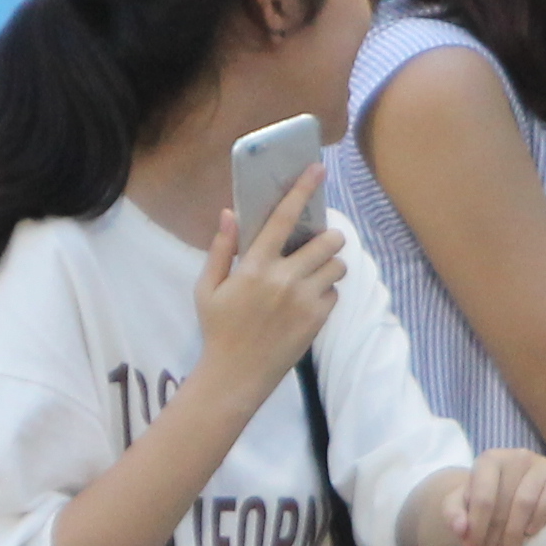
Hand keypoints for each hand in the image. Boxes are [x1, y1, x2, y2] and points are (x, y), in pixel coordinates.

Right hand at [189, 164, 342, 397]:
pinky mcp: (317, 320)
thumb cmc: (218, 328)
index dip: (302, 190)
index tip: (317, 169)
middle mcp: (284, 278)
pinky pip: (335, 293)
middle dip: (328, 237)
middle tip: (317, 244)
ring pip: (337, 266)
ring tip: (311, 274)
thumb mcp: (207, 288)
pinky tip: (307, 300)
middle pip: (328, 241)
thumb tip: (229, 213)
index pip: (283, 218)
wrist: (236, 375)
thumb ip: (221, 249)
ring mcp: (304, 300)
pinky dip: (326, 291)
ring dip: (328, 264)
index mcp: (254, 266)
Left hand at [443, 448, 545, 545]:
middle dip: (490, 542)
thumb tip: (460, 530)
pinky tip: (531, 533)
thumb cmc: (490, 494)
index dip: (475, 532)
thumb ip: (454, 512)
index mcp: (488, 460)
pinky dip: (541, 515)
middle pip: (501, 506)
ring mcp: (541, 464)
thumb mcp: (464, 499)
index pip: (481, 500)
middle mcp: (515, 457)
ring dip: (513, 538)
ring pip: (524, 504)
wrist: (520, 484)